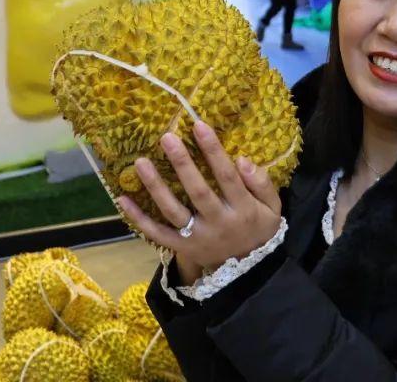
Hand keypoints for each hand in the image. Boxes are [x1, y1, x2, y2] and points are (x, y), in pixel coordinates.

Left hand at [117, 121, 281, 270]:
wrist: (250, 271)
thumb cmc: (258, 228)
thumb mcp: (273, 208)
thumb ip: (262, 184)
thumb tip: (242, 160)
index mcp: (242, 210)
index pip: (227, 176)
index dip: (213, 151)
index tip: (199, 125)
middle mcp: (218, 223)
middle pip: (197, 191)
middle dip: (182, 164)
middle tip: (166, 137)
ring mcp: (197, 237)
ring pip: (173, 211)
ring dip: (156, 186)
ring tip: (140, 162)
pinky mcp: (182, 248)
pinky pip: (157, 233)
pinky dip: (139, 218)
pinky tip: (123, 199)